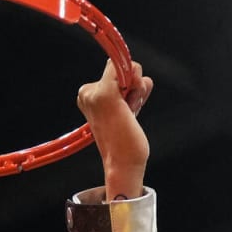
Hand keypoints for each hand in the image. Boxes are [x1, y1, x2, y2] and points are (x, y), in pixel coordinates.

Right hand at [76, 59, 154, 197]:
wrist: (122, 163)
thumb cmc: (126, 142)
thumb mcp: (127, 109)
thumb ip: (134, 90)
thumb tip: (145, 78)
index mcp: (88, 96)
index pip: (115, 73)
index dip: (129, 89)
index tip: (127, 111)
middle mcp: (87, 91)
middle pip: (122, 69)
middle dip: (134, 89)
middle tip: (129, 114)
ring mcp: (95, 91)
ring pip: (130, 68)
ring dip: (138, 92)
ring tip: (130, 115)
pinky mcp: (106, 93)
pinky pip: (130, 69)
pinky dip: (139, 88)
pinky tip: (132, 109)